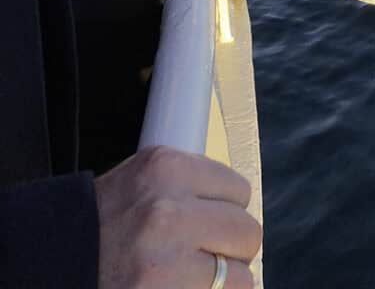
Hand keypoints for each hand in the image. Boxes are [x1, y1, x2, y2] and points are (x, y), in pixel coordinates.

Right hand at [95, 146, 260, 287]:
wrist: (56, 261)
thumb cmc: (104, 226)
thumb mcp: (143, 183)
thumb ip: (189, 187)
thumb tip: (240, 206)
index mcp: (166, 167)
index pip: (239, 190)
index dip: (227, 213)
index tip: (208, 225)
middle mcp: (168, 209)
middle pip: (247, 232)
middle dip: (231, 250)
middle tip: (203, 258)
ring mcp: (166, 259)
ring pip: (242, 277)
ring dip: (224, 284)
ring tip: (191, 279)